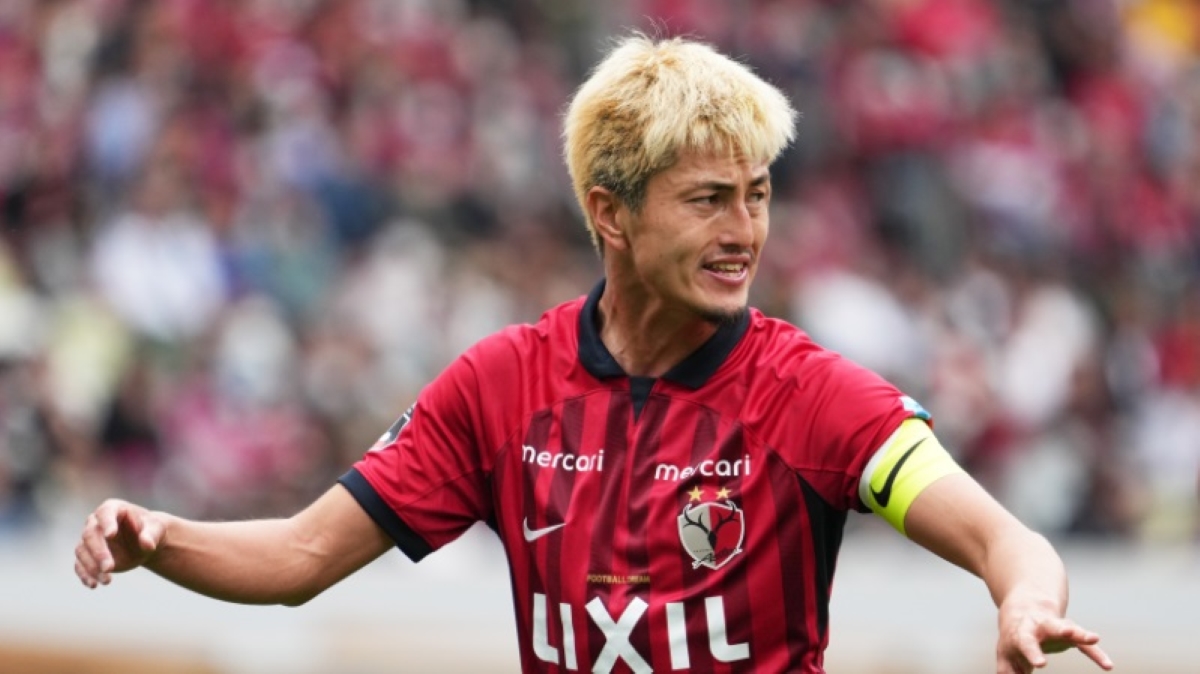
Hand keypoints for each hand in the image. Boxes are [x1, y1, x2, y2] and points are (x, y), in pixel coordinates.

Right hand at [75, 499, 166, 587]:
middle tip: (109, 568)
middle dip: (99, 552)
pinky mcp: (87, 555)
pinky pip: (79, 564)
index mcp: (113, 509)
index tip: (111, 535)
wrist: (144, 543)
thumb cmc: (150, 530)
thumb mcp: (156, 530)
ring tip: (107, 581)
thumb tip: (147, 544)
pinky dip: (85, 575)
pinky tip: (93, 585)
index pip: (105, 513)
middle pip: (90, 535)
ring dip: (92, 567)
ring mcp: (89, 539)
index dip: (107, 523)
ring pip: (82, 551)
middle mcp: (96, 522)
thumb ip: (151, 535)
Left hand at [996, 599, 1112, 672]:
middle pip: (1051, 626)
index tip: (1041, 664)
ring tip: (1095, 638)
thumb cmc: (1013, 641)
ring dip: (1082, 633)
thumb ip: (1008, 672)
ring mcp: (1058, 628)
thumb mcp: (1005, 655)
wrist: (1023, 612)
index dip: (1033, 653)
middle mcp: (1041, 626)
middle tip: (1068, 631)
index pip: (1026, 642)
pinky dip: (1096, 653)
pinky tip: (1108, 665)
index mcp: (1022, 633)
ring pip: (1071, 628)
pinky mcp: (1071, 634)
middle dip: (1060, 629)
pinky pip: (1086, 645)